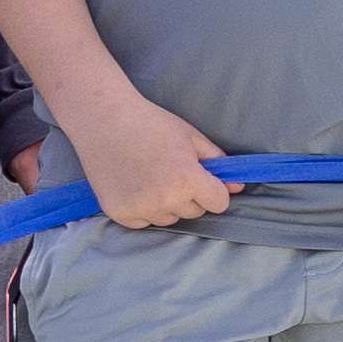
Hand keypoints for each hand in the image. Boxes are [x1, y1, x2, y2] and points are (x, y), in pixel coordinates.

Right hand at [71, 96, 233, 231]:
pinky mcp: (121, 214)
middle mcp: (166, 199)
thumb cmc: (151, 123)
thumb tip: (238, 187)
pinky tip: (134, 184)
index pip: (219, 203)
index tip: (202, 177)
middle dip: (190, 195)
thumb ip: (218, 163)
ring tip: (151, 175)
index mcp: (188, 180)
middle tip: (171, 170)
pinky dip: (143, 209)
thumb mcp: (191, 137)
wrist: (103, 119)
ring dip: (167, 204)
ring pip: (170, 218)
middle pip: (195, 212)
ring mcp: (141, 208)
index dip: (213, 189)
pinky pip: (145, 222)